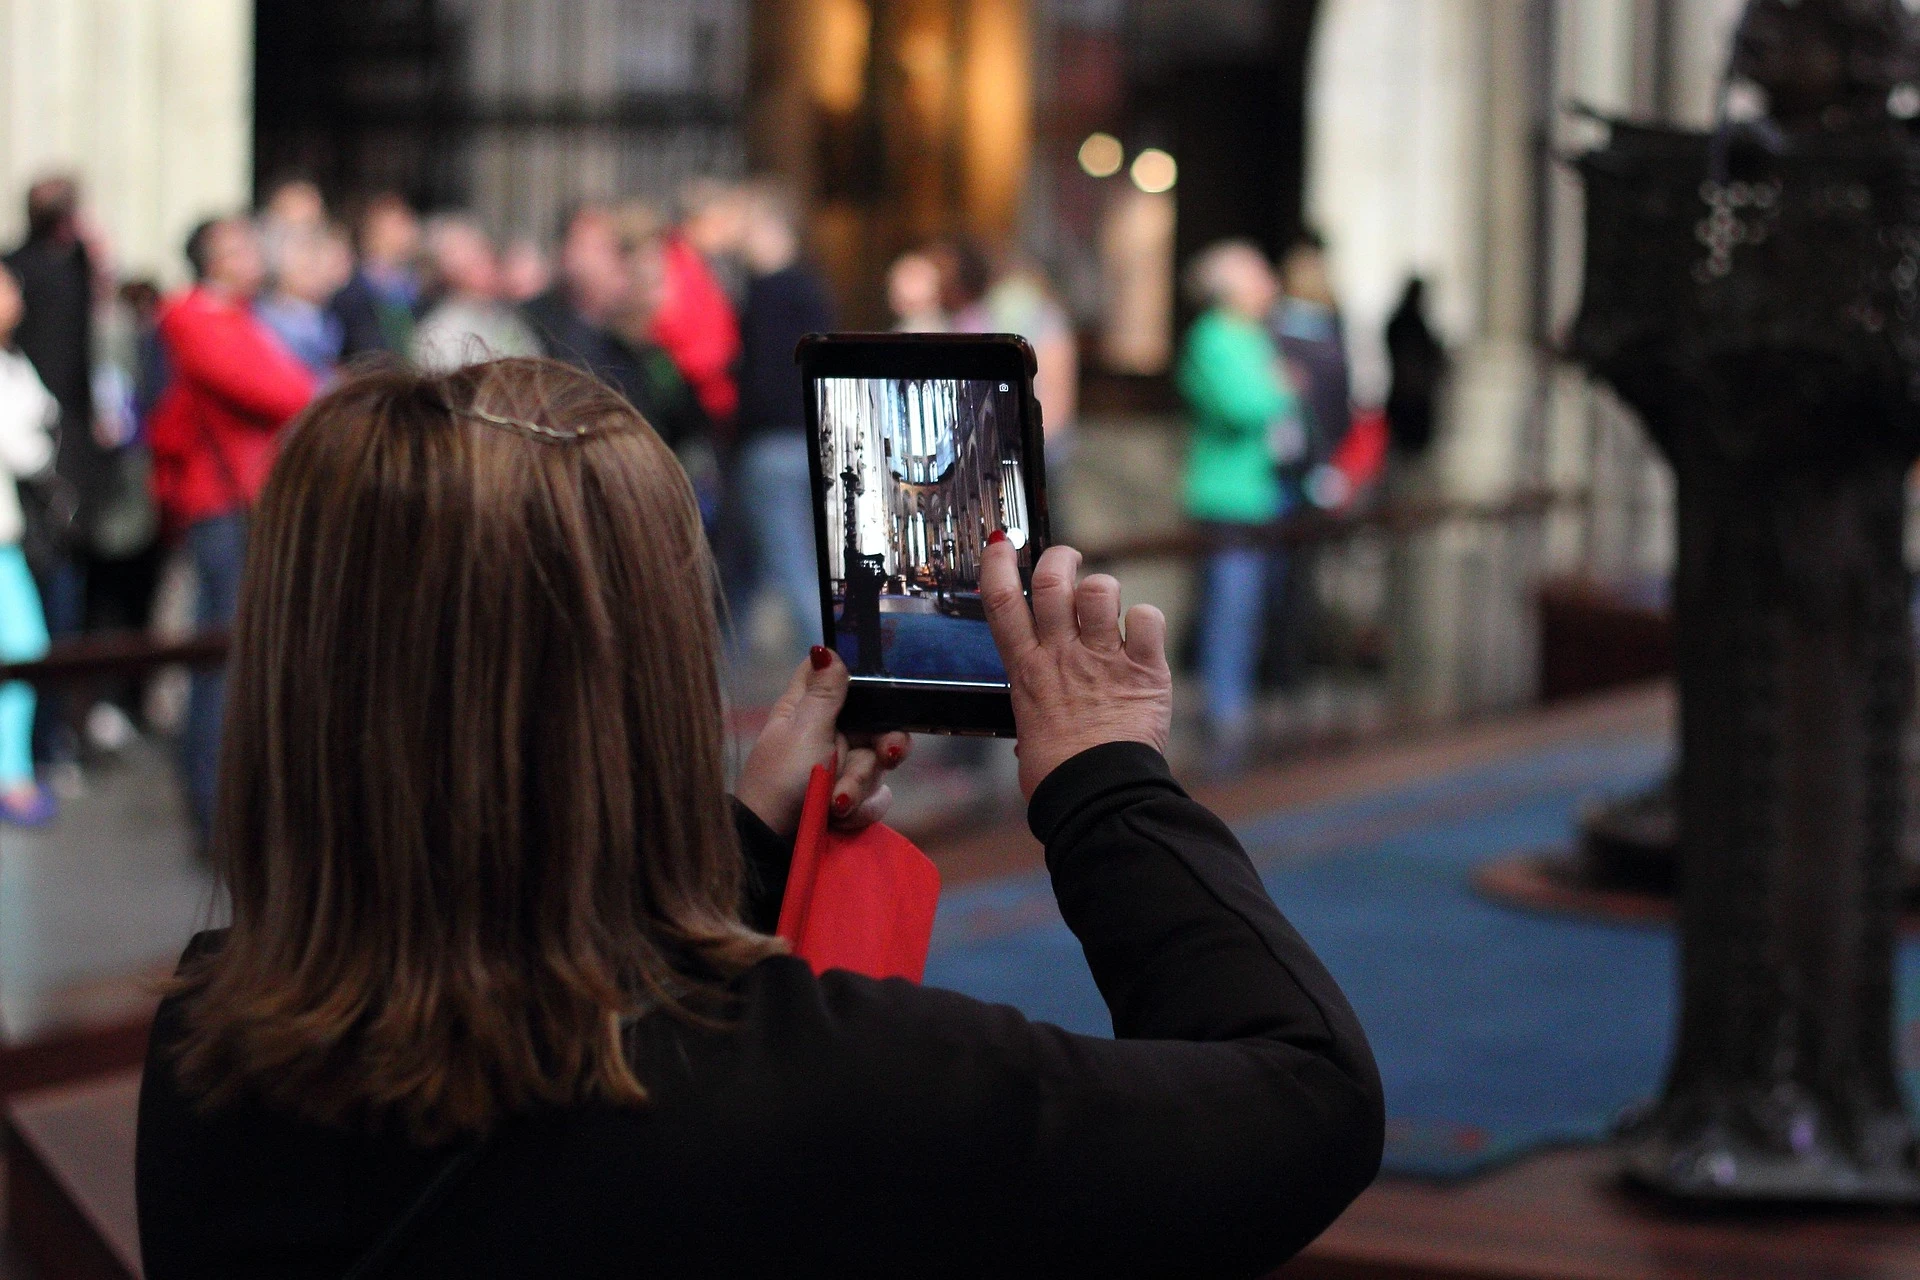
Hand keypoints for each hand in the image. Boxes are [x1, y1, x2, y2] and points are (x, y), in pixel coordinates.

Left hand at [735, 646, 913, 837]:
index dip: (861, 680)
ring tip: (835, 805)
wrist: (774, 847)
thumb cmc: (781, 781)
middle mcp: (826, 735)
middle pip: (875, 724)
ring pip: (876, 763)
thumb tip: (824, 647)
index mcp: (808, 709)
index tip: (881, 691)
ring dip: (859, 785)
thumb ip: (824, 693)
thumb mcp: (805, 731)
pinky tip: (840, 820)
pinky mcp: (849, 801)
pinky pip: (875, 797)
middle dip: (881, 745)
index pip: (837, 677)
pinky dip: (861, 810)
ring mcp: (839, 769)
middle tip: (887, 754)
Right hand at [980, 538, 1171, 798]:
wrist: (1097, 795)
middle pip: (1053, 581)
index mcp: (1027, 671)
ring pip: (1101, 589)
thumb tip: (1038, 727)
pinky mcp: (1142, 669)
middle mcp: (1061, 655)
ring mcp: (1102, 658)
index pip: (1002, 603)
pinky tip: (1141, 636)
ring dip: (1104, 588)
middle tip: (1067, 561)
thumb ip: (1037, 710)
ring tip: (1106, 606)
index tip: (1001, 545)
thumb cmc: (1059, 776)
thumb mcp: (1028, 735)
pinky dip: (1145, 619)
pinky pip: (1147, 617)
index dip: (998, 566)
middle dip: (1060, 559)